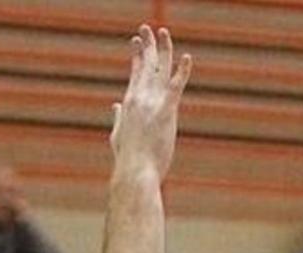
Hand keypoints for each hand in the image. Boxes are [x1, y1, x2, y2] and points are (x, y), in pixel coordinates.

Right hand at [110, 25, 190, 183]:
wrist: (135, 173)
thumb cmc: (127, 160)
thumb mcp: (118, 135)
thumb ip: (119, 117)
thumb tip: (115, 106)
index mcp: (129, 103)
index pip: (135, 73)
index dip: (137, 56)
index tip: (137, 42)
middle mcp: (139, 98)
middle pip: (146, 65)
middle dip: (147, 45)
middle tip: (148, 29)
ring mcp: (152, 104)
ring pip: (159, 70)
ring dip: (163, 49)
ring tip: (164, 33)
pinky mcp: (165, 113)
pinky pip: (175, 87)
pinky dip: (181, 71)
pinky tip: (187, 58)